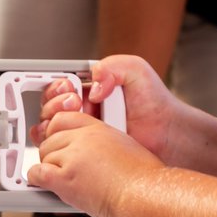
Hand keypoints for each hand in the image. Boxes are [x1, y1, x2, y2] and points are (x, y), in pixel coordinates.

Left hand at [27, 112, 162, 216]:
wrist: (143, 193)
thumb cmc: (142, 176)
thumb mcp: (125, 145)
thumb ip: (103, 143)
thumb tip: (94, 154)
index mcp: (98, 128)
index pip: (64, 119)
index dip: (57, 131)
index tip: (58, 141)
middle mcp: (82, 139)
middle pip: (50, 138)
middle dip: (53, 152)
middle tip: (60, 165)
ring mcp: (72, 157)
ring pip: (44, 156)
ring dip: (49, 168)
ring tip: (60, 178)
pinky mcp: (65, 178)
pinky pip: (38, 173)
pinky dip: (36, 178)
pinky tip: (42, 183)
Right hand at [30, 55, 178, 159]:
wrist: (167, 133)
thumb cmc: (155, 102)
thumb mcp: (135, 69)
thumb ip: (111, 66)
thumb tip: (93, 84)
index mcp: (90, 87)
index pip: (59, 85)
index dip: (57, 86)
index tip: (67, 88)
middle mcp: (83, 108)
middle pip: (49, 105)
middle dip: (55, 102)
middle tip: (75, 102)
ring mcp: (83, 130)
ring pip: (50, 126)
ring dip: (55, 121)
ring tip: (78, 118)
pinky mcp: (86, 150)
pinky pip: (62, 148)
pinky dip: (59, 143)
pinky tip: (75, 138)